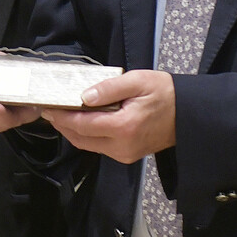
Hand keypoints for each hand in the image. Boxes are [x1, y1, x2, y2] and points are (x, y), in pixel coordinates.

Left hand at [41, 69, 174, 162]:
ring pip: (88, 145)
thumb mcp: (138, 81)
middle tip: (51, 110)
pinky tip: (83, 121)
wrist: (189, 114)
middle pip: (81, 139)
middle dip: (63, 125)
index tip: (48, 108)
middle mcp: (122, 146)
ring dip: (73, 131)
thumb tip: (84, 96)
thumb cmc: (166, 94)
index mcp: (124, 126)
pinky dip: (87, 135)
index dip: (62, 117)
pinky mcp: (127, 155)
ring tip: (63, 114)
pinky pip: (99, 147)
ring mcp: (125, 154)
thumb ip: (109, 88)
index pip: (82, 125)